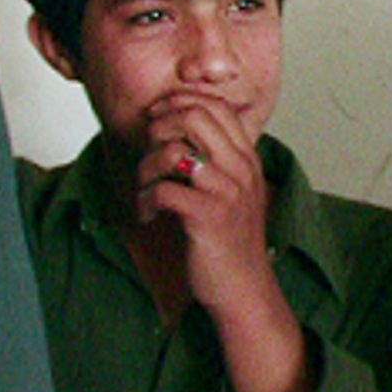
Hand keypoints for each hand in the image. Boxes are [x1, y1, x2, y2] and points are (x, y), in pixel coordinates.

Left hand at [134, 92, 313, 391]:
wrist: (243, 289)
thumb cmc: (230, 242)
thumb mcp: (233, 192)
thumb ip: (216, 161)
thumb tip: (176, 132)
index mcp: (247, 159)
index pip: (217, 106)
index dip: (181, 101)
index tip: (158, 115)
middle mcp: (241, 169)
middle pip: (195, 116)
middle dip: (160, 125)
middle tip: (147, 147)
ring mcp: (226, 191)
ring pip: (172, 150)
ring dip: (145, 167)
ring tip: (144, 188)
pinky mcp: (207, 216)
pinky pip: (162, 189)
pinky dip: (144, 200)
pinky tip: (148, 214)